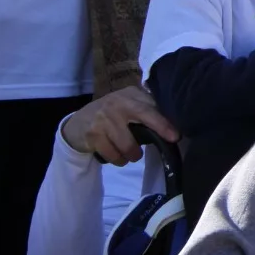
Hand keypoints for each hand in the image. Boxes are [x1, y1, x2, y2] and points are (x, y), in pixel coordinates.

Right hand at [59, 85, 178, 165]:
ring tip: (133, 156)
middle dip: (158, 131)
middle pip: (143, 115)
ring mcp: (103, 119)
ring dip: (133, 155)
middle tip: (166, 143)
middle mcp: (117, 103)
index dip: (164, 122)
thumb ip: (146, 109)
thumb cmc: (112, 114)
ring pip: (127, 144)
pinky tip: (118, 157)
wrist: (78, 122)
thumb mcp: (128, 105)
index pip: (150, 107)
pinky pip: (112, 154)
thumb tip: (171, 123)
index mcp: (130, 95)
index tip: (175, 135)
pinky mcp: (93, 135)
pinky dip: (118, 160)